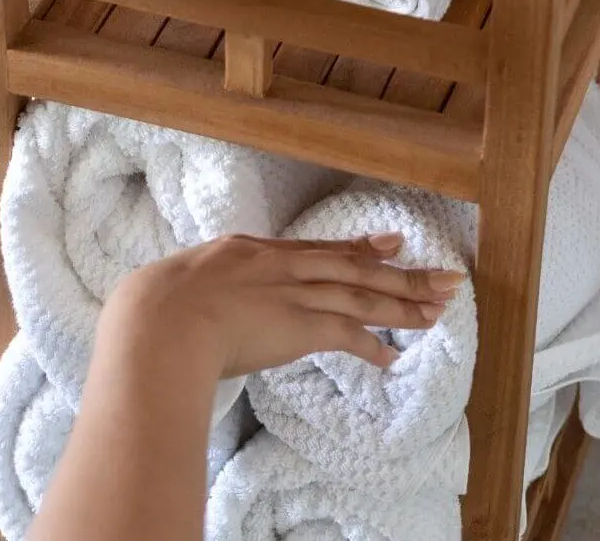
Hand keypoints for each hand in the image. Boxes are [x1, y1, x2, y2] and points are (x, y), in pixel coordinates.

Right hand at [94, 232, 465, 380]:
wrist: (159, 319)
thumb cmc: (156, 307)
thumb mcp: (185, 278)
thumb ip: (206, 283)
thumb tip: (199, 297)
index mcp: (253, 250)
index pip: (318, 248)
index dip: (358, 247)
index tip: (392, 243)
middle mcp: (281, 265)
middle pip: (352, 266)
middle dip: (400, 272)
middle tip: (442, 275)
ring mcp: (293, 294)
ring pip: (360, 295)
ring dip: (402, 304)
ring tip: (438, 310)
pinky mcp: (298, 325)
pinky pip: (346, 334)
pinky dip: (372, 344)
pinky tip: (393, 356)